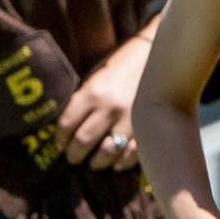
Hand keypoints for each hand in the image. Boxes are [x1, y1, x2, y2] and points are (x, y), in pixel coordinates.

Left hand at [54, 31, 153, 168]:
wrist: (159, 55)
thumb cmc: (123, 64)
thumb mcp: (97, 76)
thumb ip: (84, 100)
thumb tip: (69, 126)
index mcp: (92, 93)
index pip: (67, 124)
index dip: (60, 138)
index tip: (60, 145)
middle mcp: (109, 108)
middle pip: (83, 142)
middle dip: (74, 154)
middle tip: (73, 158)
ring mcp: (130, 120)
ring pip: (106, 152)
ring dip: (97, 162)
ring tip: (93, 163)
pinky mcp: (148, 128)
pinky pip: (131, 154)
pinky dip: (121, 162)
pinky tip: (116, 163)